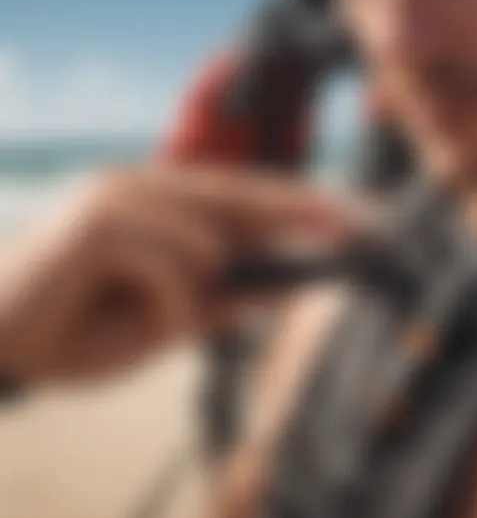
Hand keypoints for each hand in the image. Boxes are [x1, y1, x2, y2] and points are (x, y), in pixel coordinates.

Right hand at [0, 165, 363, 385]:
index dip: (295, 203)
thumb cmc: (74, 331)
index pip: (239, 195)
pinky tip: (134, 317)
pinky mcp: (102, 222)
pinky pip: (177, 265)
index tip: (348, 216)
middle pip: (240, 193)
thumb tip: (280, 288)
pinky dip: (172, 303)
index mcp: (154, 204)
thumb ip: (217, 300)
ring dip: (201, 290)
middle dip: (301, 210)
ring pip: (211, 240)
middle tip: (361, 223)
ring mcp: (119, 196)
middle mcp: (139, 186)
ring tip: (149, 317)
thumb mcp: (164, 322)